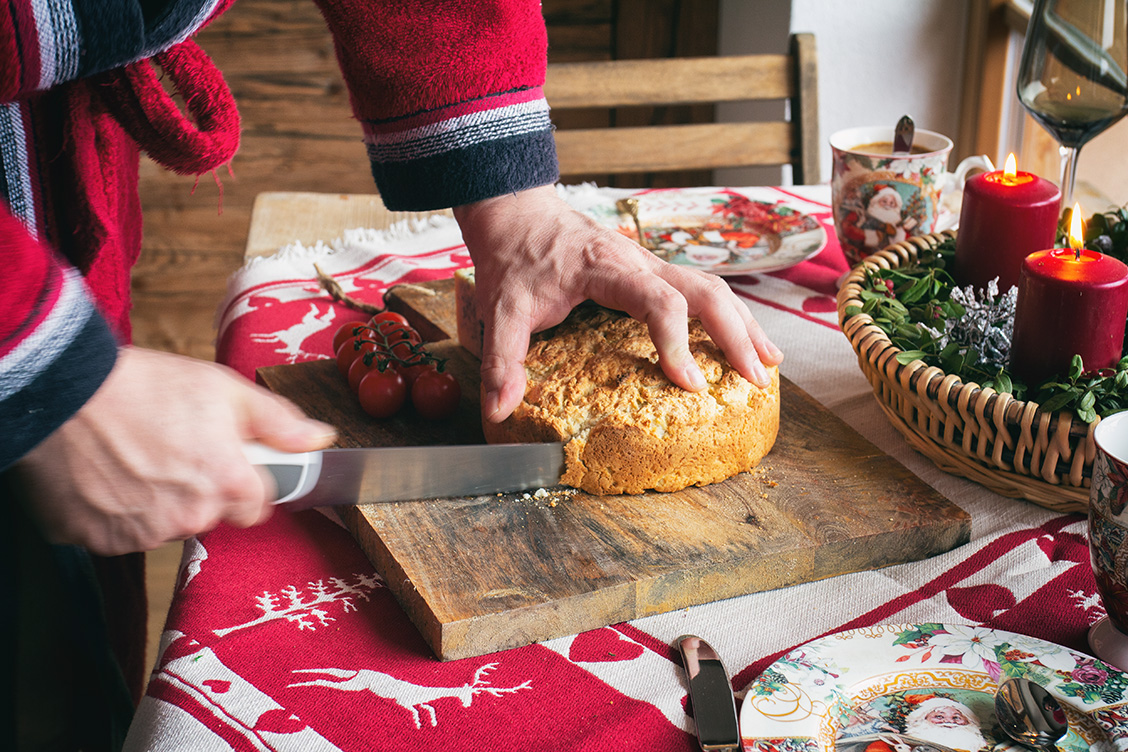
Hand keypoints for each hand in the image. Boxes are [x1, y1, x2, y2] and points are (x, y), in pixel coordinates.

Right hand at [13, 347, 335, 554]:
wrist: (63, 393)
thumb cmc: (145, 386)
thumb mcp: (225, 390)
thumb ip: (278, 422)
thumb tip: (320, 438)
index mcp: (230, 485)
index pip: (255, 507)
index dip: (241, 482)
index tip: (222, 462)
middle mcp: (191, 518)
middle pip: (209, 517)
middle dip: (197, 491)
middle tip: (171, 450)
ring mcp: (142, 533)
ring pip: (164, 526)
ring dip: (155, 503)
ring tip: (134, 457)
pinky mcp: (98, 539)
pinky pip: (118, 532)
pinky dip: (114, 511)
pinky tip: (106, 475)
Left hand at [453, 184, 782, 421]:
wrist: (517, 212)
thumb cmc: (514, 257)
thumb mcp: (501, 307)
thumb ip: (502, 358)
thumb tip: (499, 409)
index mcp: (607, 268)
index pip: (657, 300)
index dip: (677, 340)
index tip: (688, 381)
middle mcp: (639, 262)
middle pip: (705, 289)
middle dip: (734, 333)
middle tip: (753, 377)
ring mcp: (650, 265)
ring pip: (712, 286)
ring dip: (742, 324)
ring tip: (767, 364)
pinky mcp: (652, 272)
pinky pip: (700, 290)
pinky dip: (727, 317)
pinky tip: (742, 342)